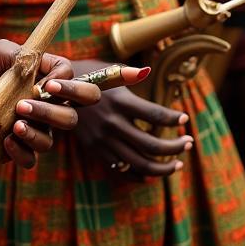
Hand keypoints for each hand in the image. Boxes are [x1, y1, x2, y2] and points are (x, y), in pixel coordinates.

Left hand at [0, 40, 120, 168]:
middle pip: (72, 116)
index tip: (46, 85)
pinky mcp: (19, 148)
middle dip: (53, 112)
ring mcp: (34, 129)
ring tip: (14, 123)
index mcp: (46, 79)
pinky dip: (21, 150)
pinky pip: (31, 158)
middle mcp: (46, 106)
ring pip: (51, 139)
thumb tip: (33, 64)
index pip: (73, 81)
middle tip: (26, 105)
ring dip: (34, 131)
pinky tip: (5, 139)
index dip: (67, 85)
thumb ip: (18, 53)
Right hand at [71, 58, 191, 176]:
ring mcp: (103, 140)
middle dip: (176, 147)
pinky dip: (140, 175)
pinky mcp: (96, 150)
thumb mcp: (107, 70)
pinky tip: (153, 171)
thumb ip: (130, 73)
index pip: (155, 115)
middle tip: (189, 142)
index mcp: (119, 101)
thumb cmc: (88, 75)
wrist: (55, 90)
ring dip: (163, 167)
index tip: (185, 120)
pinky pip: (122, 170)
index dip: (173, 119)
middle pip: (152, 144)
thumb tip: (148, 72)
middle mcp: (112, 123)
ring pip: (140, 163)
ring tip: (178, 163)